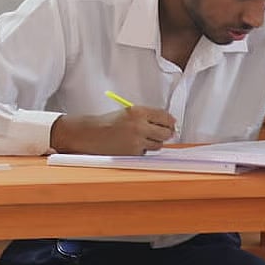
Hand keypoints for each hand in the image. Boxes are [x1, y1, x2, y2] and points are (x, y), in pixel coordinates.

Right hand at [50, 107, 176, 155]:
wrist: (92, 134)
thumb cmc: (109, 122)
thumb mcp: (128, 112)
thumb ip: (147, 116)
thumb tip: (168, 123)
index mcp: (138, 111)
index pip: (164, 116)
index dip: (170, 121)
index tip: (171, 123)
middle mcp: (140, 125)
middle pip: (166, 132)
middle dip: (166, 133)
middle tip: (162, 133)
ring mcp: (137, 140)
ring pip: (159, 144)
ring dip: (155, 142)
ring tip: (143, 138)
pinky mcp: (134, 153)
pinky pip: (147, 152)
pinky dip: (144, 150)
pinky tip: (133, 145)